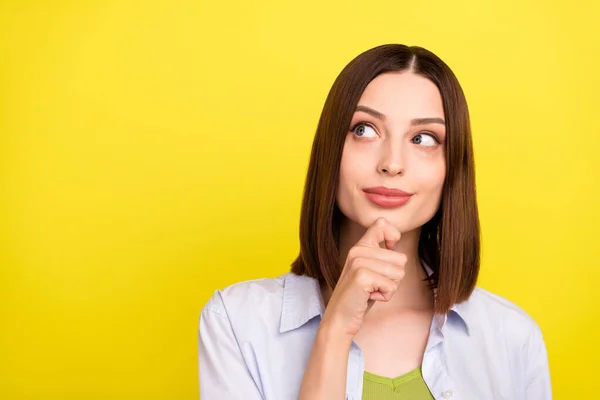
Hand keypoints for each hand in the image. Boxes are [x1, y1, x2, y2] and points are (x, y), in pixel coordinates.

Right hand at [320, 217, 406, 339]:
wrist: (340, 318)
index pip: (382, 224)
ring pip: (398, 273)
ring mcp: (358, 262)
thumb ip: (381, 255)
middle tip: (374, 284)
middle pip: (401, 258)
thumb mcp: (370, 270)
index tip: (388, 252)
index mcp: (360, 246)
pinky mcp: (362, 277)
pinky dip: (385, 296)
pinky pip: (392, 286)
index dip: (394, 237)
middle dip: (394, 277)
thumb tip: (397, 243)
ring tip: (371, 290)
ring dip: (389, 288)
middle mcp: (358, 250)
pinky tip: (369, 297)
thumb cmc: (360, 296)